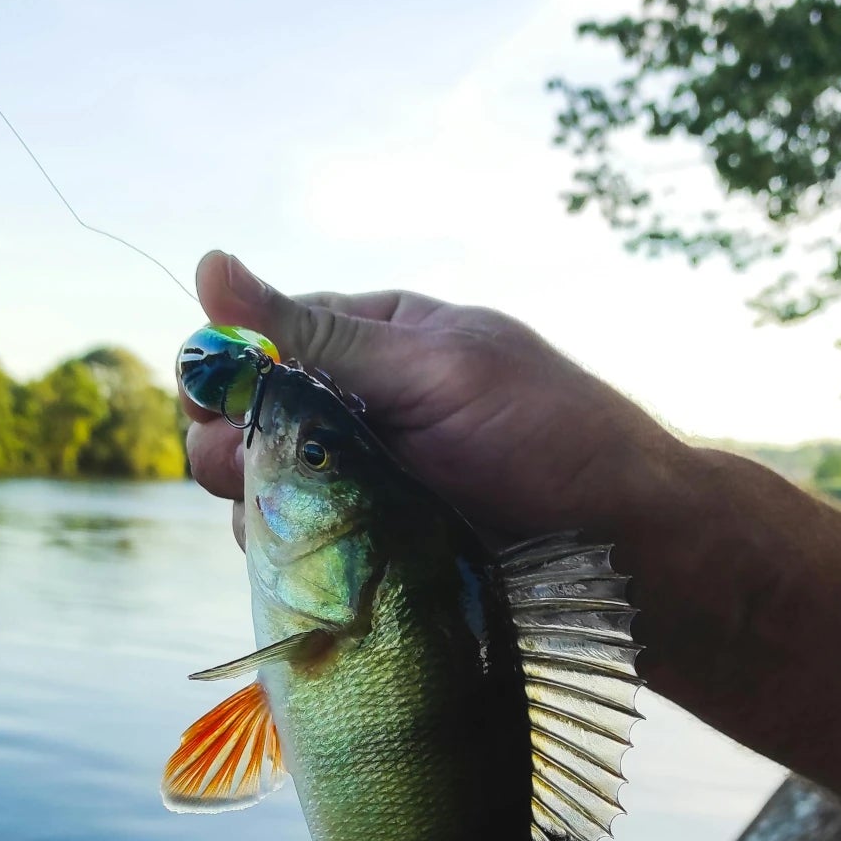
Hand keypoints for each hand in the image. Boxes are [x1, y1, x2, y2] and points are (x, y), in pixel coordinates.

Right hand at [180, 251, 683, 549]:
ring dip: (265, 515)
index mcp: (374, 344)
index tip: (221, 406)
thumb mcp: (435, 371)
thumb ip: (320, 336)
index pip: (259, 343)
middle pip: (244, 426)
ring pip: (260, 500)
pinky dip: (297, 567)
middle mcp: (358, 414)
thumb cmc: (550, 440)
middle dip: (234, 450)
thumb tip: (209, 267)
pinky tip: (330, 574)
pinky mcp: (372, 559)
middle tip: (257, 475)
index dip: (226, 373)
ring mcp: (362, 491)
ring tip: (320, 529)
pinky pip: (299, 561)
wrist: (630, 550)